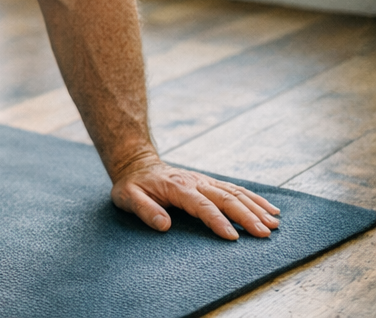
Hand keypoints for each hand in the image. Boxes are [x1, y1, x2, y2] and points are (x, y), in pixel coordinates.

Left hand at [111, 157, 280, 239]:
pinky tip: (270, 210)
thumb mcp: (127, 197)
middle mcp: (195, 182)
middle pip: (225, 199)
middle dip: (246, 216)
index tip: (233, 237)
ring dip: (255, 208)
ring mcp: (205, 181)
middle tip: (264, 233)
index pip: (202, 206)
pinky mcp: (210, 183)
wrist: (137, 164)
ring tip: (274, 224)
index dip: (217, 221)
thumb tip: (163, 225)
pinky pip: (236, 189)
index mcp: (177, 188)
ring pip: (235, 193)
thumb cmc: (132, 185)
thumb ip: (144, 210)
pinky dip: (254, 199)